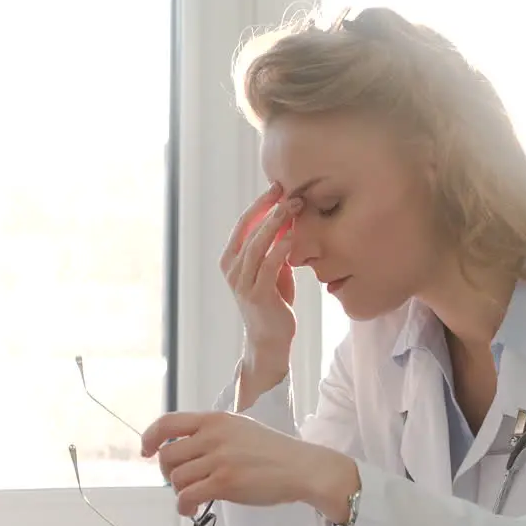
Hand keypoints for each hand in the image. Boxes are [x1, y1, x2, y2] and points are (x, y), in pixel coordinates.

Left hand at [141, 411, 359, 520]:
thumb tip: (181, 450)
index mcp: (216, 419)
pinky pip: (187, 496)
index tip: (146, 451)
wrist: (302, 468)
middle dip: (167, 473)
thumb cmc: (274, 452)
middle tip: (182, 482)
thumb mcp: (240, 429)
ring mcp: (219, 458)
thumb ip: (212, 434)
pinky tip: (193, 509)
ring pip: (175, 478)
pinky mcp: (225, 482)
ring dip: (179, 491)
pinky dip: (184, 506)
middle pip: (167, 455)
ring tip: (194, 496)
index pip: (168, 422)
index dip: (150, 437)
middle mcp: (214, 435)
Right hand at [220, 184, 302, 377]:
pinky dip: (280, 248)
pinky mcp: (257, 295)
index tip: (279, 186)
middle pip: (250, 229)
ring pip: (258, 244)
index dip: (261, 203)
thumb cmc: (273, 302)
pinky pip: (268, 265)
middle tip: (290, 192)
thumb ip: (274, 247)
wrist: (270, 340)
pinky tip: (293, 235)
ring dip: (277, 223)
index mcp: (231, 258)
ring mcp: (242, 282)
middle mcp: (232, 268)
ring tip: (294, 207)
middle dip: (271, 208)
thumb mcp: (272, 269)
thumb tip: (289, 220)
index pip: (244, 222)